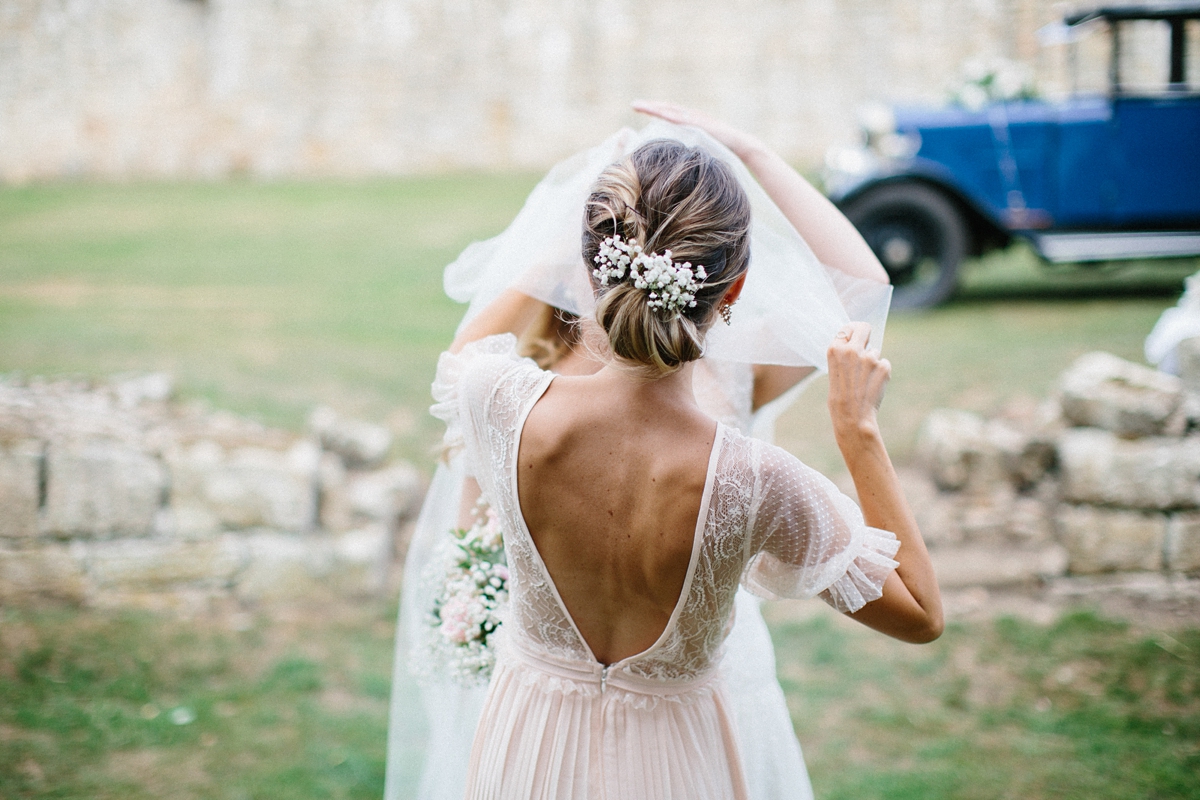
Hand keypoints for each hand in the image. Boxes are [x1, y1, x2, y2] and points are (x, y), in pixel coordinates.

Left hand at [631, 100, 763, 160]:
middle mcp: (692, 116)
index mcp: (691, 122)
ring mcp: (697, 118)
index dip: (655, 111)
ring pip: (672, 111)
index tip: (640, 109)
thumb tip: (676, 161)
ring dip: (656, 108)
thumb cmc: (724, 150)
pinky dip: (670, 116)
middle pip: (667, 109)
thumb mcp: (701, 149)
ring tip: (640, 106)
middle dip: (651, 106)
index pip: (669, 114)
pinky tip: (659, 114)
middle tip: (634, 105)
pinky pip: (683, 119)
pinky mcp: (702, 124)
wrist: (743, 146)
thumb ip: (689, 150)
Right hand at [826, 322, 889, 439]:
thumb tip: (860, 344)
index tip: (855, 336)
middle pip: (864, 327)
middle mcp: (852, 350)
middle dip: (866, 333)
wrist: (852, 417)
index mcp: (834, 350)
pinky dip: (881, 373)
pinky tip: (872, 386)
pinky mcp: (883, 366)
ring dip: (872, 363)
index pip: (847, 328)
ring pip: (875, 352)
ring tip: (864, 382)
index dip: (852, 332)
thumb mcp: (834, 372)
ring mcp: (869, 357)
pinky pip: (884, 364)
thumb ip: (845, 355)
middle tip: (867, 343)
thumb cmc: (840, 397)